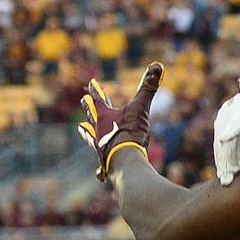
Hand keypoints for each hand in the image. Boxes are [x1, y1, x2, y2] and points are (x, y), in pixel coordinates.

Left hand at [78, 63, 161, 182]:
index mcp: (105, 117)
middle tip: (82, 101)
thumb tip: (157, 65)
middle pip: (91, 116)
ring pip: (92, 138)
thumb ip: (149, 87)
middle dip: (88, 108)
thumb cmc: (130, 133)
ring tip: (81, 128)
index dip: (96, 90)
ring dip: (88, 132)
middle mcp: (99, 131)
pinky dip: (101, 168)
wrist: (125, 161)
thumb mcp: (141, 107)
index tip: (91, 84)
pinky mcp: (106, 164)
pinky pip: (102, 166)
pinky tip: (99, 174)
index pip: (98, 99)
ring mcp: (101, 148)